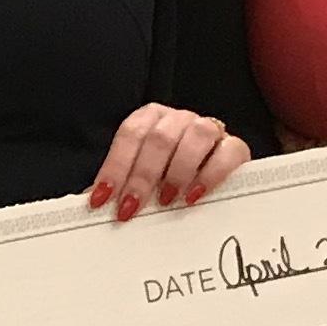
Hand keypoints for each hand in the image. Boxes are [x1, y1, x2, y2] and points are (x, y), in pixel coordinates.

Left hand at [88, 103, 246, 219]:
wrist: (211, 174)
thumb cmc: (167, 177)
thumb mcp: (141, 179)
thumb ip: (120, 187)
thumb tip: (92, 204)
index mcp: (151, 119)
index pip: (130, 134)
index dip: (114, 166)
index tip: (101, 198)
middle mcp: (178, 119)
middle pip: (160, 137)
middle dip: (142, 175)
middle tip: (132, 207)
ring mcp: (209, 128)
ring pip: (196, 135)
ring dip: (179, 169)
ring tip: (168, 200)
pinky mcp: (235, 146)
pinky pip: (228, 151)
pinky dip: (211, 174)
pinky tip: (195, 195)